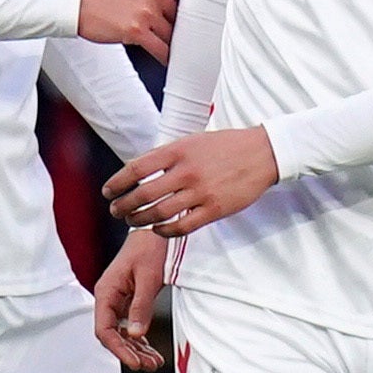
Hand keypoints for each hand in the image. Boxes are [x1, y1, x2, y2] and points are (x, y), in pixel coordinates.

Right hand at [76, 0, 180, 61]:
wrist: (78, 4)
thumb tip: (186, 14)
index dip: (190, 12)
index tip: (193, 22)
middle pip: (182, 17)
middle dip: (180, 29)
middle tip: (182, 39)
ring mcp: (146, 11)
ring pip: (172, 35)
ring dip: (172, 44)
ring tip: (171, 49)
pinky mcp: (136, 30)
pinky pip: (161, 49)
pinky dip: (166, 57)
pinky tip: (167, 60)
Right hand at [94, 228, 170, 370]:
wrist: (157, 229)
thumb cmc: (151, 248)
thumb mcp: (149, 277)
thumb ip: (141, 306)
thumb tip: (136, 334)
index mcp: (106, 292)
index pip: (104, 330)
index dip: (118, 349)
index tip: (135, 362)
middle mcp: (108, 298)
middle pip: (112, 335)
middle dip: (129, 353)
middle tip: (150, 366)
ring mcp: (118, 300)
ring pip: (122, 333)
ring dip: (136, 349)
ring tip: (154, 362)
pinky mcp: (129, 300)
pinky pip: (130, 325)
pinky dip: (140, 339)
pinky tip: (151, 350)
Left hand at [105, 128, 279, 235]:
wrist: (263, 153)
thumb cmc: (224, 146)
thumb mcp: (191, 141)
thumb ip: (166, 156)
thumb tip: (137, 171)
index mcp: (177, 151)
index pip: (135, 169)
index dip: (116, 183)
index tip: (108, 192)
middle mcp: (187, 171)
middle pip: (143, 195)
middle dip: (123, 206)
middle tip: (115, 211)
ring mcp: (201, 192)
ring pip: (159, 213)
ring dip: (139, 220)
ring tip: (132, 221)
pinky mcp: (215, 209)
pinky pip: (182, 227)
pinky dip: (164, 230)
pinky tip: (157, 229)